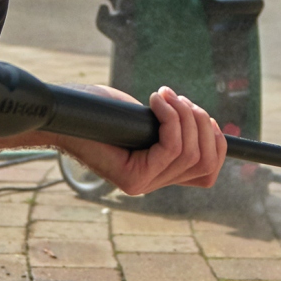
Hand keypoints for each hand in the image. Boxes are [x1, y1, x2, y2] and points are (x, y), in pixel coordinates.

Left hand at [53, 85, 227, 194]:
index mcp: (160, 172)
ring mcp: (143, 185)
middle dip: (201, 123)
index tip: (206, 117)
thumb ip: (172, 127)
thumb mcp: (146, 118)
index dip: (217, 144)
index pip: (208, 174)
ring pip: (190, 153)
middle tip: (178, 99)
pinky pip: (171, 148)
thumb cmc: (101, 112)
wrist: (63, 116)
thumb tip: (205, 123)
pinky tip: (156, 101)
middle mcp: (154, 184)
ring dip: (185, 116)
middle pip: (205, 162)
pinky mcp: (132, 180)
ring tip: (164, 95)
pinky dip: (170, 118)